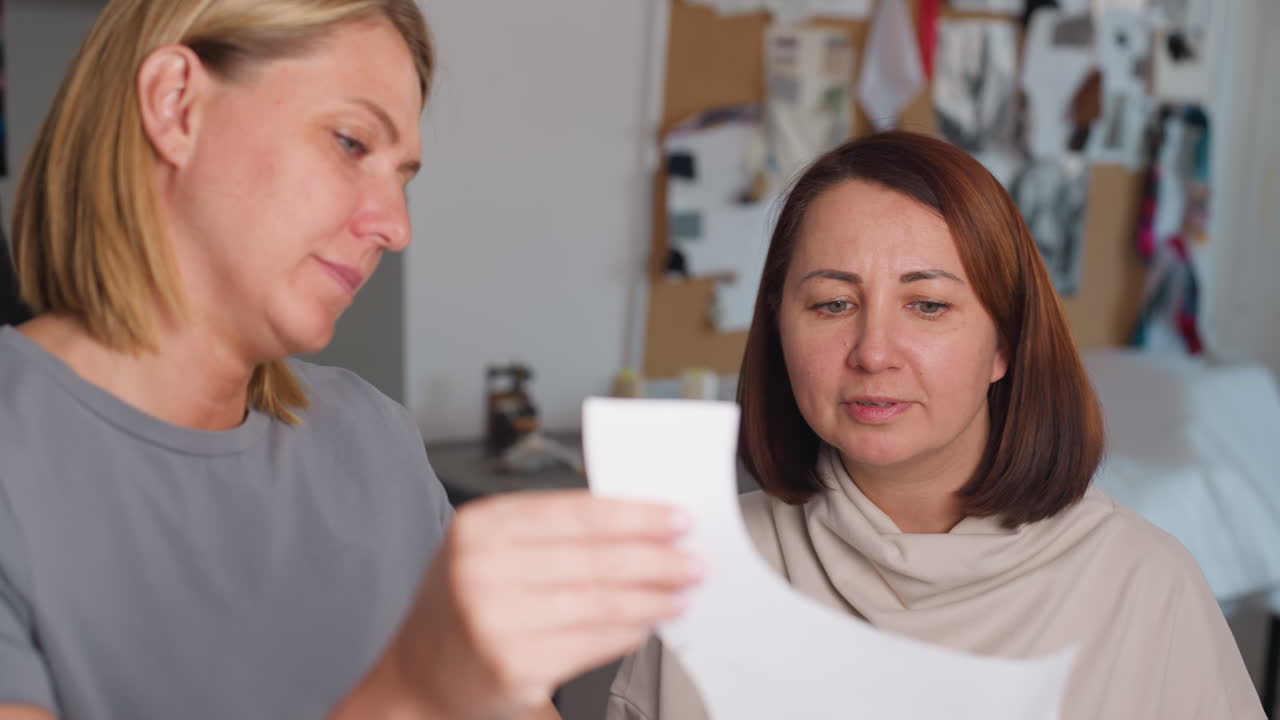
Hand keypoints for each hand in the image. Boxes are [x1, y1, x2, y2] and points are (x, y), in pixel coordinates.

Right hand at [389, 490, 700, 719]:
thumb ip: (549, 532)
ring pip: (601, 600)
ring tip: (680, 592)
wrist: (418, 678)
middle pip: (596, 556)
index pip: (577, 512)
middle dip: (656, 557)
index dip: (635, 515)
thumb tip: (635, 524)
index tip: (675, 518)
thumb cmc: (460, 608)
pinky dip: (628, 632)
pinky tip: (646, 624)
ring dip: (653, 596)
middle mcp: (482, 569)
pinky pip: (592, 642)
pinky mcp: (515, 665)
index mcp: (480, 526)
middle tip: (692, 558)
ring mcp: (496, 620)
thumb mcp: (488, 550)